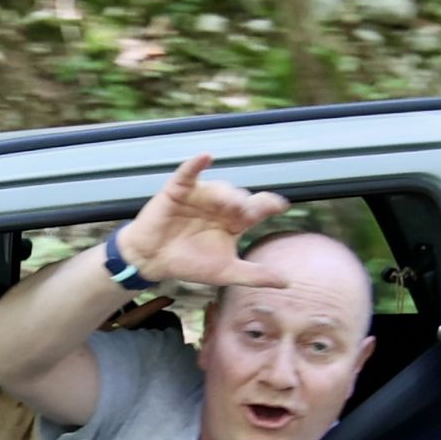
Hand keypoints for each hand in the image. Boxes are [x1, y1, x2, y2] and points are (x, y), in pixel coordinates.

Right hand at [113, 152, 291, 288]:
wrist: (153, 261)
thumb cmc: (189, 263)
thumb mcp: (225, 271)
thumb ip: (255, 275)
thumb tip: (287, 282)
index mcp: (234, 221)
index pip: (256, 209)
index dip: (269, 205)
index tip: (281, 206)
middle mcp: (220, 205)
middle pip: (239, 198)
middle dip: (244, 204)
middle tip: (246, 214)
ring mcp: (200, 195)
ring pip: (219, 187)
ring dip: (226, 194)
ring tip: (230, 205)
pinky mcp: (179, 190)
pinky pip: (188, 172)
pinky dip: (196, 164)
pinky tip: (205, 157)